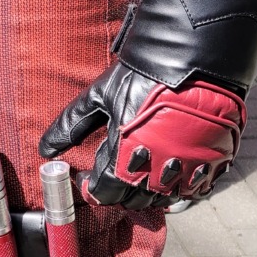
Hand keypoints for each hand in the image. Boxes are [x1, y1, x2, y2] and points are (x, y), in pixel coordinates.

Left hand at [41, 60, 244, 210]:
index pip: (104, 192)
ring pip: (162, 198)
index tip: (85, 177)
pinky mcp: (211, 162)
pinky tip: (168, 170)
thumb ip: (72, 124)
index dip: (90, 188)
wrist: (195, 57)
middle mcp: (158, 167)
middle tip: (111, 171)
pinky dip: (178, 187)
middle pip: (132, 199)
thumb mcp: (101, 94)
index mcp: (127, 153)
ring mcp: (188, 167)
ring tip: (138, 170)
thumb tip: (45, 149)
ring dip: (146, 190)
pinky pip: (192, 190)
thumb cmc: (144, 74)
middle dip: (117, 190)